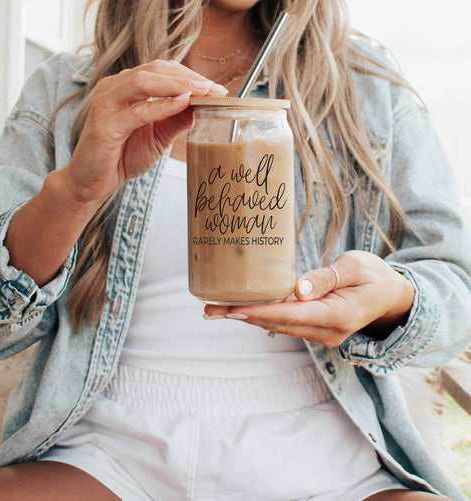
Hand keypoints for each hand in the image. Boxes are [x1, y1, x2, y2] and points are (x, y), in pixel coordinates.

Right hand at [62, 59, 226, 210]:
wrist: (94, 182)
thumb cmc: (122, 156)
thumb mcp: (158, 136)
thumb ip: (176, 119)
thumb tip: (202, 105)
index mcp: (127, 87)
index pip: (162, 70)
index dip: (191, 75)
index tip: (217, 88)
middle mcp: (114, 87)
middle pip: (155, 69)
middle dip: (189, 77)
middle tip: (215, 88)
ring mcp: (107, 103)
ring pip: (144, 81)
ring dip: (178, 85)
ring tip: (203, 92)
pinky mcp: (104, 124)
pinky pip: (137, 111)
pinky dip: (162, 106)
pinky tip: (182, 104)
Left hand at [204, 250, 414, 347]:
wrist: (392, 297)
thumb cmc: (375, 276)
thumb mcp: (356, 267)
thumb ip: (327, 278)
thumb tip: (298, 290)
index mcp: (339, 315)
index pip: (291, 314)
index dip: (259, 311)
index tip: (232, 309)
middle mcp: (327, 331)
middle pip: (277, 324)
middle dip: (242, 316)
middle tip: (210, 308)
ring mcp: (321, 333)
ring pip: (277, 326)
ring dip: (246, 317)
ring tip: (215, 310)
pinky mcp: (316, 328)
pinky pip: (284, 324)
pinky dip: (260, 316)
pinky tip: (240, 310)